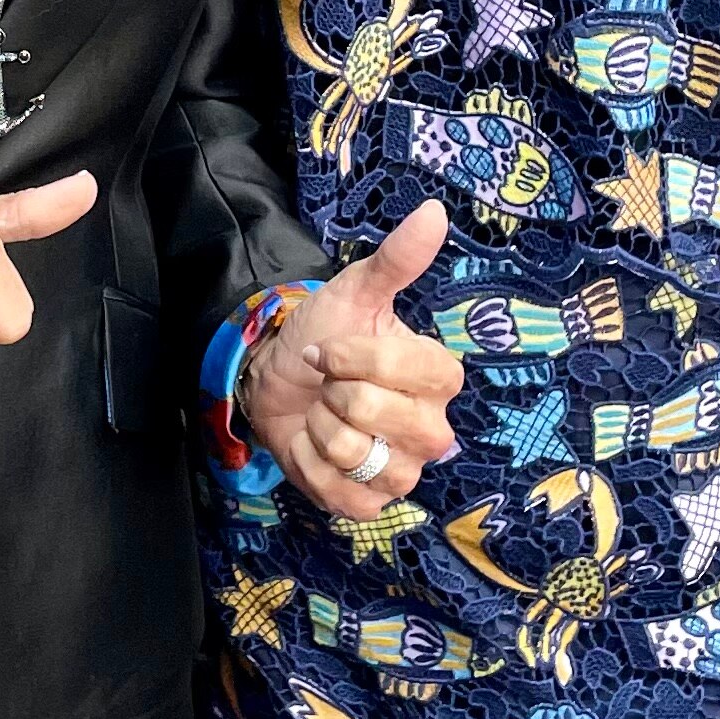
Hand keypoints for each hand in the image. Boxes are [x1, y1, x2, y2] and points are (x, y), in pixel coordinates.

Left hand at [244, 200, 463, 515]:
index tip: (329, 349)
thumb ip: (397, 259)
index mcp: (438, 377)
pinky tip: (314, 450)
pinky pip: (341, 495)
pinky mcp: (372, 506)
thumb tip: (434, 212)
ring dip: (319, 430)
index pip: (404, 370)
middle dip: (332, 393)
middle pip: (374, 413)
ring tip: (323, 417)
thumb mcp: (355, 293)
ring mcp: (406, 472)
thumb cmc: (324, 336)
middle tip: (329, 387)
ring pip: (355, 456)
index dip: (353, 357)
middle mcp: (433, 429)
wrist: (280, 383)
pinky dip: (312, 469)